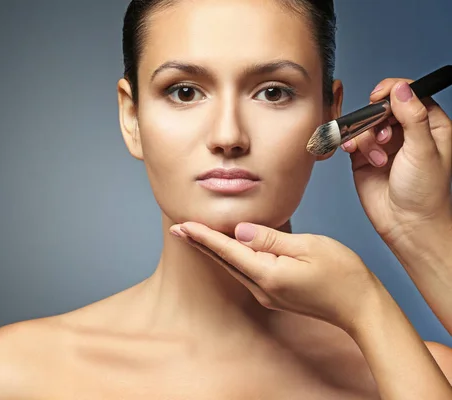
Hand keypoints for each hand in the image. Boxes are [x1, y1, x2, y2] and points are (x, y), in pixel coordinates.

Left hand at [170, 221, 382, 332]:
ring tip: (194, 236)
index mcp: (268, 274)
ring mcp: (267, 295)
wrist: (361, 308)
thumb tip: (239, 230)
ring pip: (232, 267)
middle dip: (199, 243)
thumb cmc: (342, 273)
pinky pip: (245, 272)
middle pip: (224, 261)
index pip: (227, 251)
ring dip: (212, 251)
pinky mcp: (274, 295)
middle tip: (177, 228)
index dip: (203, 236)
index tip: (182, 225)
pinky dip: (230, 258)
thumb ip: (270, 238)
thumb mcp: (308, 247)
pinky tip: (224, 249)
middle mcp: (262, 289)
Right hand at [341, 79, 451, 245]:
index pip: (410, 94)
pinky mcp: (364, 157)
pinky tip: (357, 154)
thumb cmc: (424, 193)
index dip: (393, 91)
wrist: (405, 225)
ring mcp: (384, 144)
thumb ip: (413, 117)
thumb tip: (401, 88)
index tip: (380, 98)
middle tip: (382, 136)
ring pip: (366, 122)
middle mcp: (407, 132)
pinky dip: (351, 143)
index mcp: (430, 125)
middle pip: (384, 106)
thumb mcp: (423, 150)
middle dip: (377, 118)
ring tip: (377, 159)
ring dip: (366, 137)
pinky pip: (352, 139)